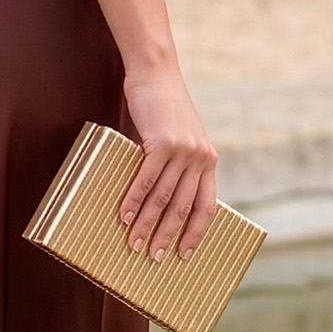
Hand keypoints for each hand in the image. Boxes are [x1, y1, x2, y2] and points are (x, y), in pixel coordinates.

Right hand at [117, 67, 216, 261]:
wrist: (156, 74)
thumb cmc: (163, 107)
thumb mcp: (180, 137)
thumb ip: (177, 164)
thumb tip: (158, 199)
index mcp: (208, 161)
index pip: (206, 207)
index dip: (195, 233)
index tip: (184, 255)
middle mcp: (200, 158)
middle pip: (182, 208)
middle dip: (167, 237)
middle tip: (153, 258)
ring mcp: (182, 151)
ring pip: (162, 198)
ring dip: (145, 224)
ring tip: (133, 243)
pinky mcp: (161, 142)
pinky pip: (146, 179)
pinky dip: (134, 200)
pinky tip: (124, 215)